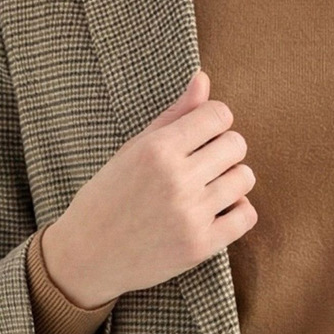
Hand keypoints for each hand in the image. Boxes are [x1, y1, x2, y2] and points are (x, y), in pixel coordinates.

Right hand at [41, 69, 256, 306]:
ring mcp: (190, 214)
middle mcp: (176, 179)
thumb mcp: (134, 149)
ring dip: (231, 180)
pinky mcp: (200, 245)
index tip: (201, 136)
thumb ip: (174, 114)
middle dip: (223, 150)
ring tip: (207, 188)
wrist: (87, 255)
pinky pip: (246, 215)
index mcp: (157, 149)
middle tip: (202, 165)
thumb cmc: (109, 195)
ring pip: (245, 178)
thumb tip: (204, 78)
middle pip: (236, 145)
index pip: (218, 115)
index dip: (213, 123)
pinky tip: (215, 211)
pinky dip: (236, 211)